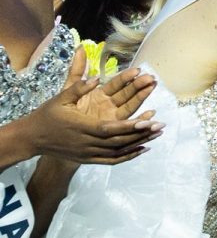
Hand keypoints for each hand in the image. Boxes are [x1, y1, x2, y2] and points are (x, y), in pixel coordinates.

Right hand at [19, 51, 162, 164]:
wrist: (32, 138)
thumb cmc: (47, 115)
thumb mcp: (60, 98)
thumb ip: (78, 87)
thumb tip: (96, 77)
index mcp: (82, 126)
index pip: (111, 128)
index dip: (130, 126)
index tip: (148, 121)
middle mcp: (86, 142)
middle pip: (119, 141)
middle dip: (141, 134)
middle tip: (161, 126)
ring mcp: (87, 153)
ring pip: (118, 151)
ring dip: (139, 143)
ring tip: (157, 134)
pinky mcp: (88, 159)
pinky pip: (112, 160)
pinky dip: (129, 156)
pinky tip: (143, 149)